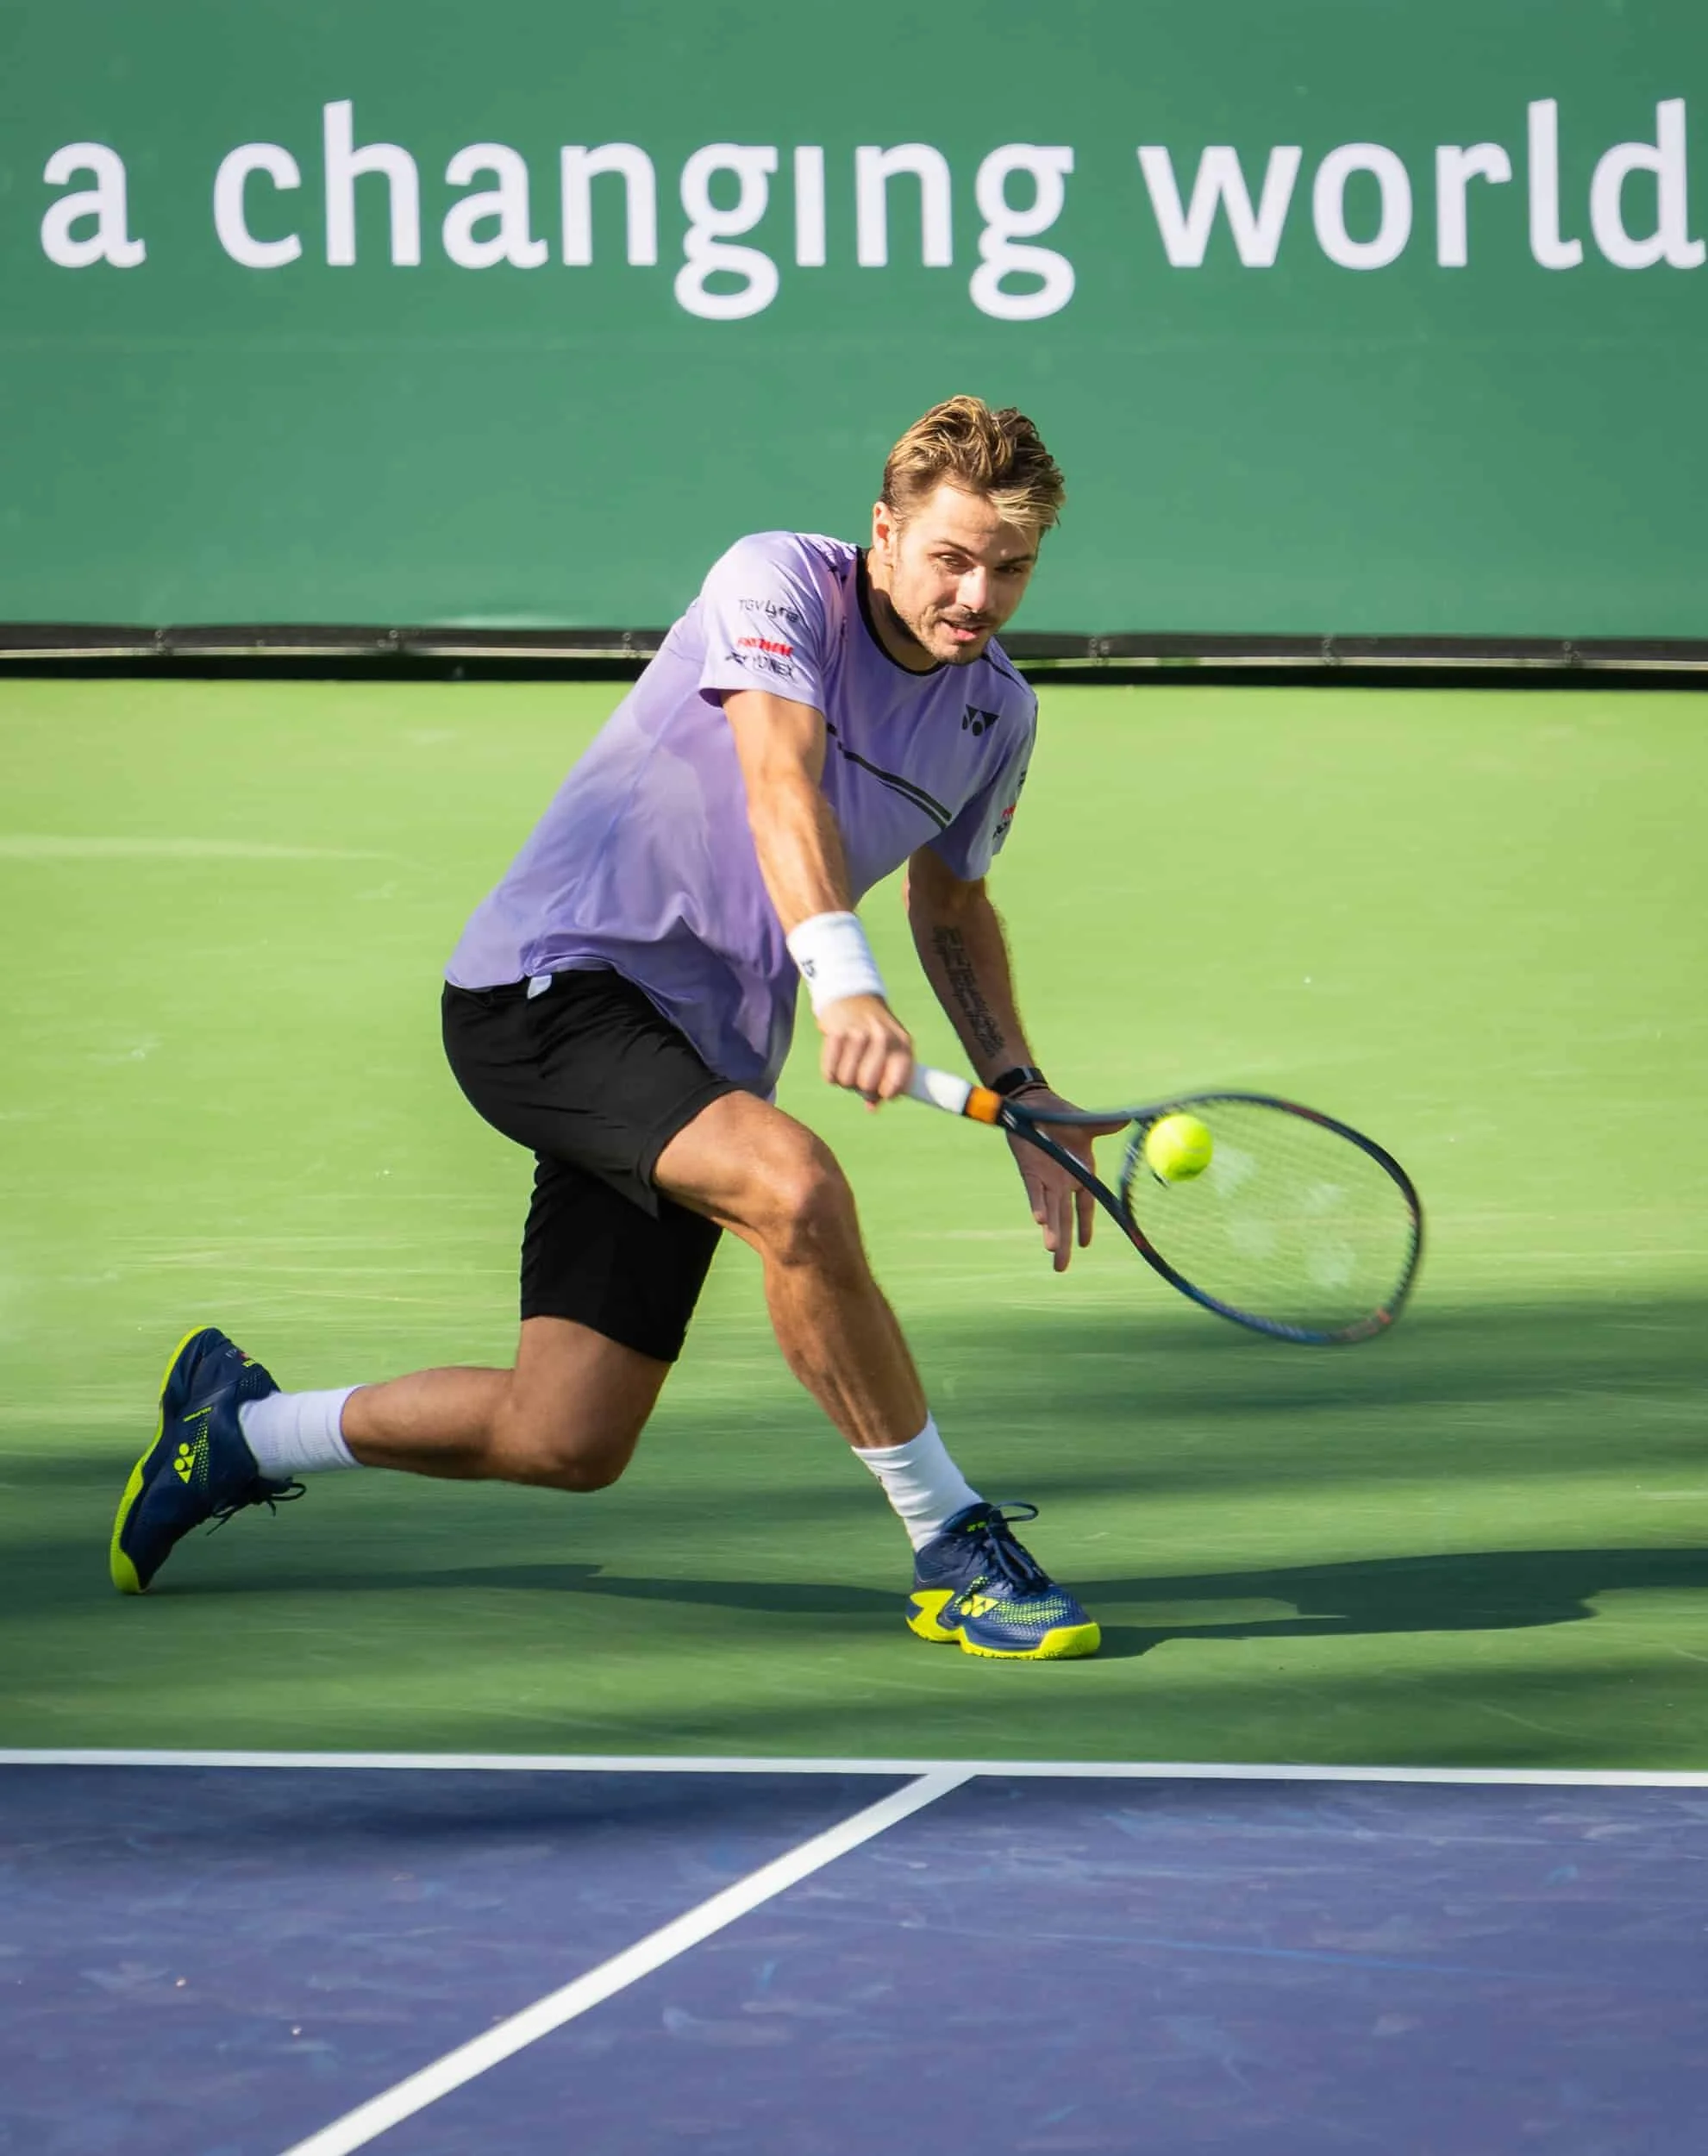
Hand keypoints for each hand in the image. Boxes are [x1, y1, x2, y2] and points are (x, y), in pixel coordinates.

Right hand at [817, 993, 913, 1102]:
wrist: (853, 997)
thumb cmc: (875, 1032)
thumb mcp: (890, 1051)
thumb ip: (886, 1080)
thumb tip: (871, 1108)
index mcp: (902, 1045)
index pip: (896, 1086)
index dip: (885, 1093)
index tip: (880, 1091)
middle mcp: (883, 1039)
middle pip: (867, 1085)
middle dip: (860, 1086)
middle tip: (860, 1073)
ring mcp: (859, 1035)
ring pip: (846, 1081)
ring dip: (844, 1078)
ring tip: (848, 1063)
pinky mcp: (836, 1034)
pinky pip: (829, 1073)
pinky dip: (830, 1073)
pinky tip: (836, 1060)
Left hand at [1004, 1087, 1124, 1272]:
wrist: (1034, 1104)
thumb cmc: (1060, 1115)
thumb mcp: (1087, 1124)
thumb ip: (1107, 1126)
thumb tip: (1131, 1119)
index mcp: (1080, 1173)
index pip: (1085, 1207)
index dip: (1085, 1226)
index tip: (1085, 1245)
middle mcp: (1062, 1181)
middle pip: (1065, 1219)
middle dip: (1063, 1244)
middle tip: (1061, 1269)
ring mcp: (1045, 1178)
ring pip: (1050, 1212)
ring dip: (1052, 1231)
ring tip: (1054, 1252)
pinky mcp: (1030, 1170)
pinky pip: (1035, 1192)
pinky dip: (1038, 1205)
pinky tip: (1040, 1221)